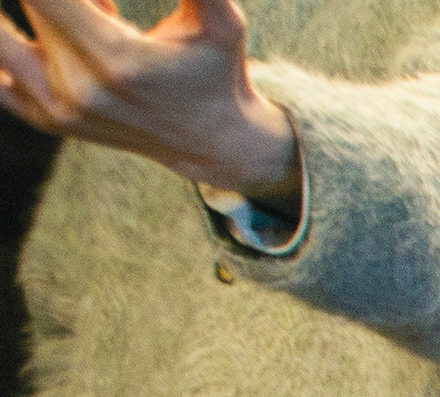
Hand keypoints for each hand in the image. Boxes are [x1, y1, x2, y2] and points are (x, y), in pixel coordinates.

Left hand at [0, 0, 297, 201]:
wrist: (214, 142)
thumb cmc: (217, 70)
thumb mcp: (221, 22)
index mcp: (116, 61)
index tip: (94, 1)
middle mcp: (77, 88)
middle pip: (33, 6)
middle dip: (57, 1)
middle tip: (98, 11)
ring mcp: (55, 108)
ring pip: (1, 39)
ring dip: (27, 16)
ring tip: (71, 15)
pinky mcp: (44, 118)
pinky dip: (6, 44)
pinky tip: (35, 36)